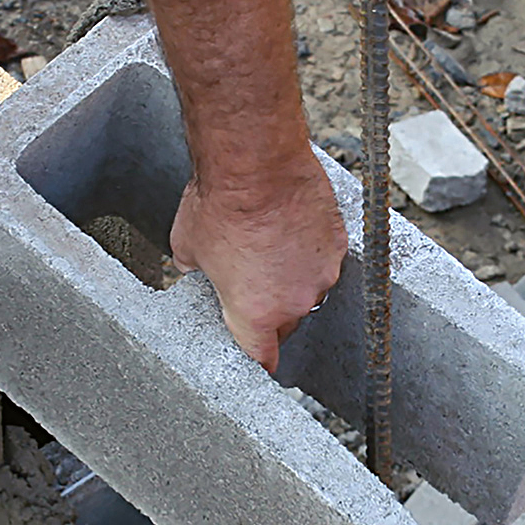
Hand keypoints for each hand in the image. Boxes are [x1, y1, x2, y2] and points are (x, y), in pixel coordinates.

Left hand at [169, 156, 345, 372]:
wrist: (256, 165)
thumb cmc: (218, 206)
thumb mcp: (186, 247)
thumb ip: (194, 269)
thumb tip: (193, 266)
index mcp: (256, 313)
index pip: (262, 355)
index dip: (258, 358)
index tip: (258, 360)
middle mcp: (295, 301)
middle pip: (287, 323)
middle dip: (271, 311)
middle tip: (252, 284)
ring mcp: (322, 273)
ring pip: (309, 289)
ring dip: (293, 277)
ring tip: (270, 247)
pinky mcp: (338, 244)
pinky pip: (323, 258)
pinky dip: (308, 250)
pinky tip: (289, 229)